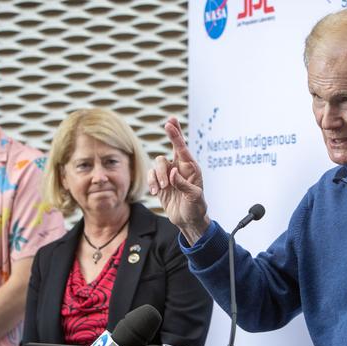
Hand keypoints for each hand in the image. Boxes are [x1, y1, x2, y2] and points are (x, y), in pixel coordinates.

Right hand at [148, 117, 210, 242]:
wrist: (188, 220)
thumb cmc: (196, 207)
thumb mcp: (194, 197)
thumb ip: (183, 184)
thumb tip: (172, 173)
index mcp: (191, 168)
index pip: (182, 148)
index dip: (176, 135)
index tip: (170, 123)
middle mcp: (180, 168)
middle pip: (170, 148)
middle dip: (169, 142)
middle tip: (167, 130)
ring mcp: (169, 175)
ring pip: (158, 164)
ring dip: (158, 175)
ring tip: (163, 188)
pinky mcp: (160, 183)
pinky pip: (151, 175)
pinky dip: (151, 182)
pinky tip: (156, 192)